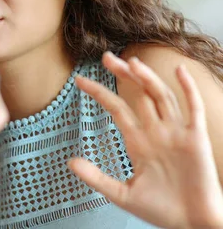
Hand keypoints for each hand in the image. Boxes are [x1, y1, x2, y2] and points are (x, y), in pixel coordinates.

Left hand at [69, 52, 222, 228]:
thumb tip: (69, 163)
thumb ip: (97, 177)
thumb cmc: (161, 210)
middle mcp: (156, 131)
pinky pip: (193, 108)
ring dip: (148, 78)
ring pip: (161, 96)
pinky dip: (188, 89)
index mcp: (138, 141)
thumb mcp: (122, 194)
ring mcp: (177, 133)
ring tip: (132, 62)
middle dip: (123, 75)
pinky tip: (178, 71)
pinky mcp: (197, 139)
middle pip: (138, 94)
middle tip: (105, 56)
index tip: (79, 80)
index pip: (116, 108)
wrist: (193, 225)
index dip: (99, 92)